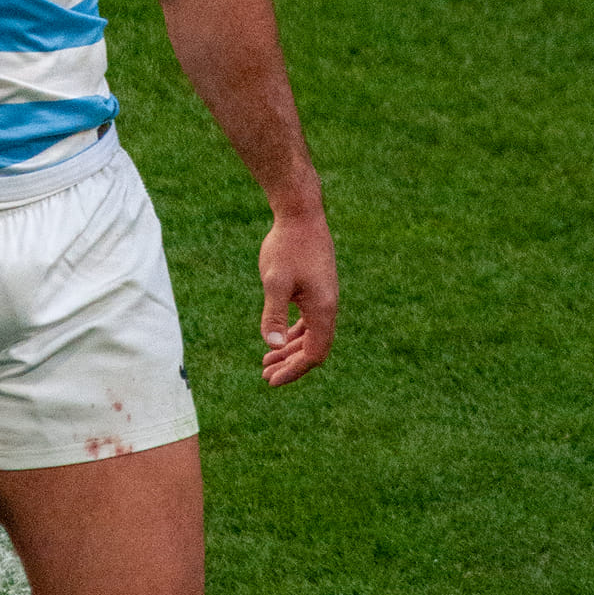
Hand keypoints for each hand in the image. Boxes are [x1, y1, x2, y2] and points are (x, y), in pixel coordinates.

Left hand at [258, 206, 337, 386]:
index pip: (314, 354)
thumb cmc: (287, 246)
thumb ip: (273, 313)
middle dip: (290, 364)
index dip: (294, 370)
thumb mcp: (275, 281)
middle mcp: (328, 306)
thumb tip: (271, 345)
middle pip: (313, 348)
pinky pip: (308, 320)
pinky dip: (293, 333)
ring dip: (290, 349)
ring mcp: (324, 297)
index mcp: (323, 309)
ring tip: (266, 361)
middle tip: (265, 376)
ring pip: (310, 334)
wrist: (301, 214)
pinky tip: (277, 337)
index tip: (271, 380)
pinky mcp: (317, 288)